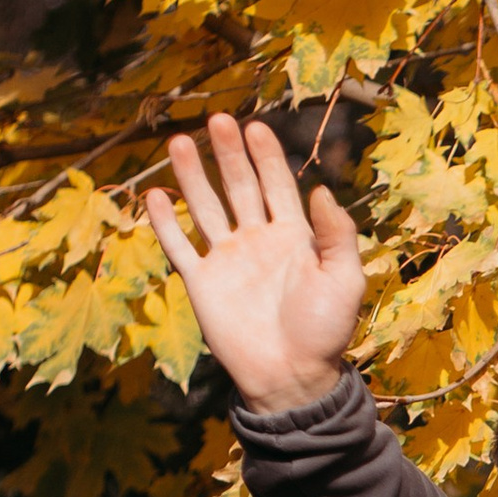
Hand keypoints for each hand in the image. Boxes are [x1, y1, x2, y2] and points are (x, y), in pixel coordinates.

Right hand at [148, 113, 364, 412]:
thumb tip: (320, 189)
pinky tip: (153, 195)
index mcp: (294, 237)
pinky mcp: (202, 283)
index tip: (255, 128)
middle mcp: (258, 241)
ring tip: (180, 142)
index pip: (277, 186)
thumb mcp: (344, 279)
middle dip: (229, 155)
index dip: (266, 157)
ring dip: (192, 177)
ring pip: (205, 208)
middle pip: (239, 187)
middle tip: (216, 121)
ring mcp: (228, 259)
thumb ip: (336, 234)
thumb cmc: (325, 330)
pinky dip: (165, 223)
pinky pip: (179, 247)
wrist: (292, 376)